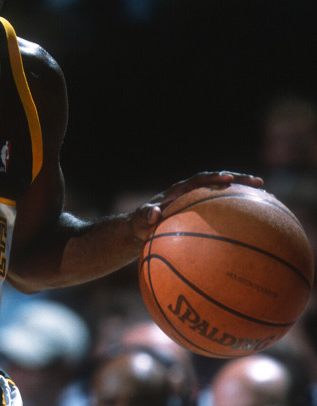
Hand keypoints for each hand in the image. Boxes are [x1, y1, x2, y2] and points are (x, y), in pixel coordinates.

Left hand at [131, 170, 263, 242]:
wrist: (141, 227)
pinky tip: (254, 220)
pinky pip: (222, 208)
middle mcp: (191, 191)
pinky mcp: (202, 211)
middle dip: (238, 180)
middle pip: (219, 181)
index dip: (213, 178)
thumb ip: (144, 216)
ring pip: (224, 193)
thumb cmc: (140, 224)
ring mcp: (198, 200)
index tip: (228, 179)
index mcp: (179, 190)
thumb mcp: (139, 221)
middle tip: (259, 183)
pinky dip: (237, 210)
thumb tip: (152, 214)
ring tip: (266, 196)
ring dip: (242, 193)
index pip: (199, 180)